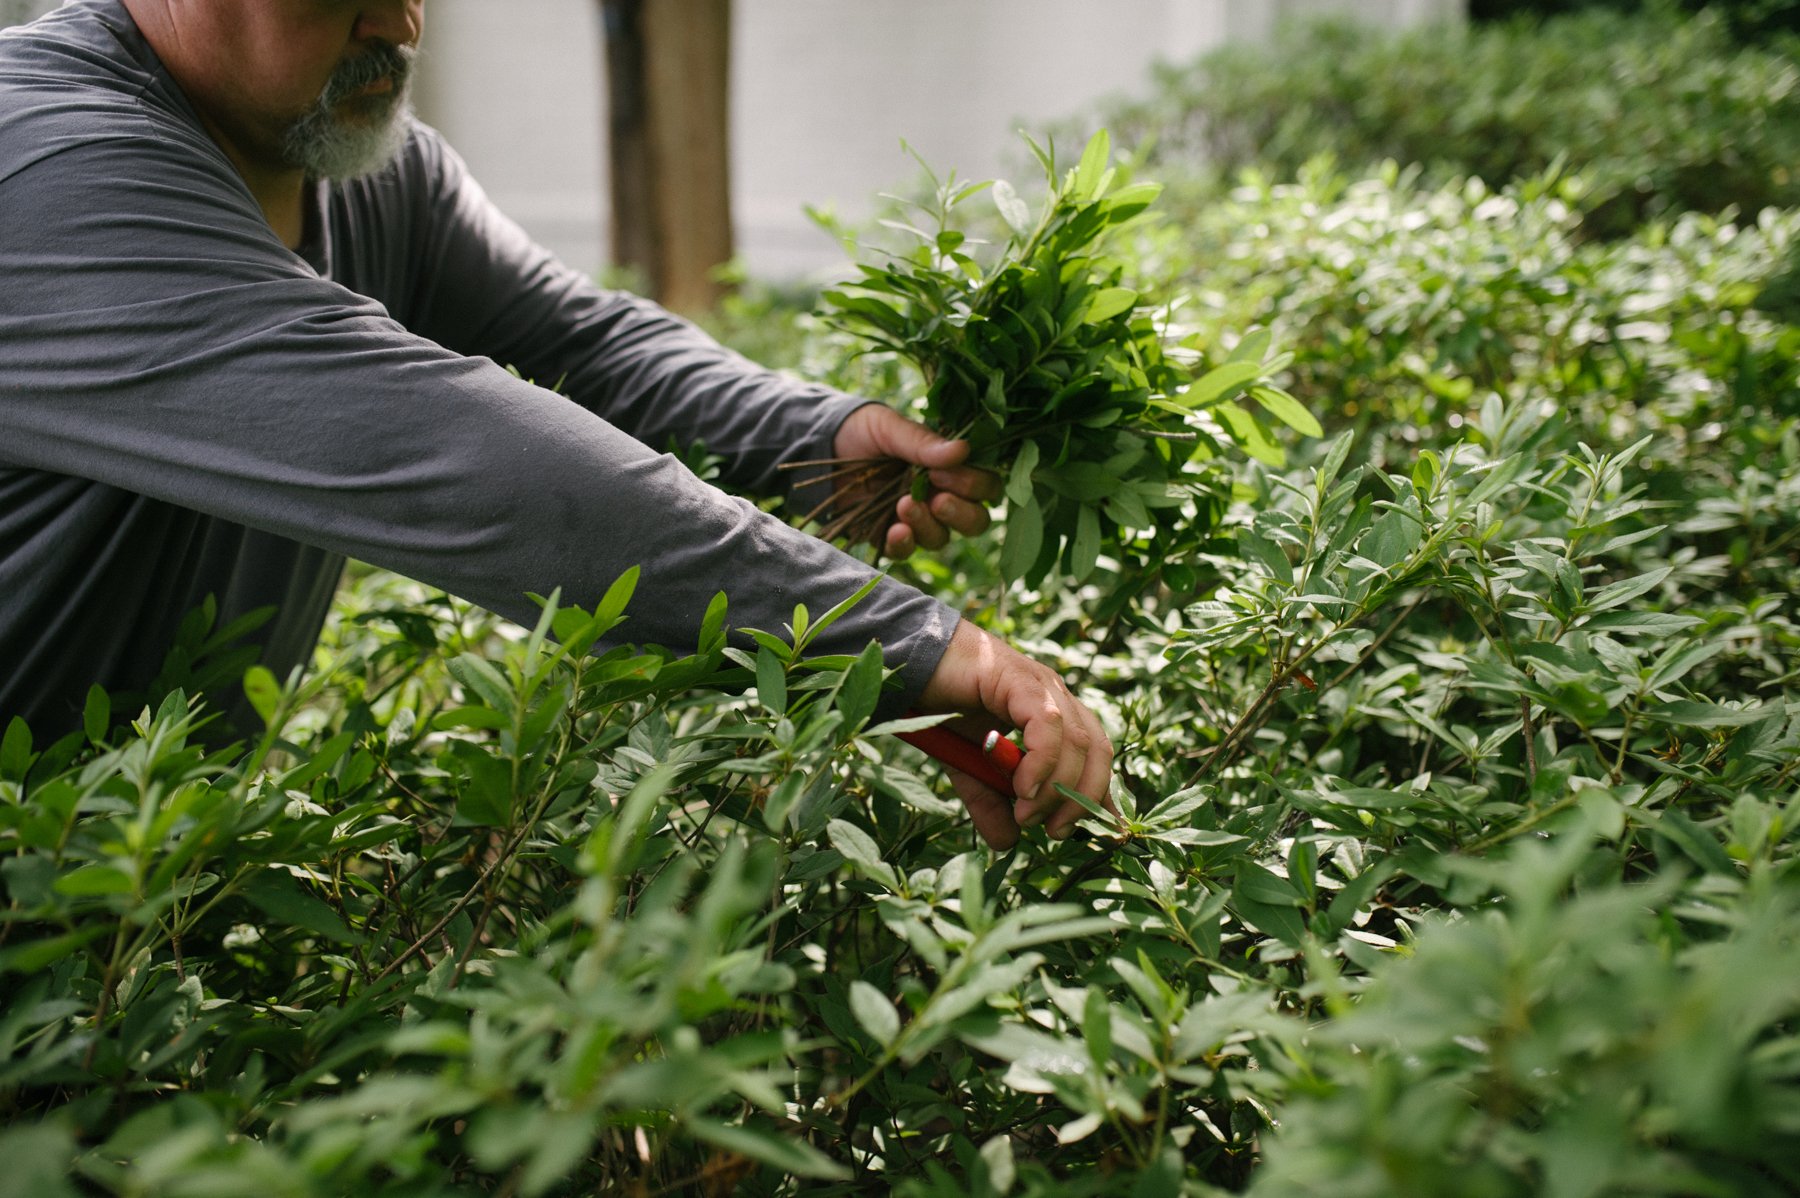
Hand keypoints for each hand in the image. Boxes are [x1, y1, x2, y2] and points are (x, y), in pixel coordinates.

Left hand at [832, 404, 999, 558]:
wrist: (821, 448)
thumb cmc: (863, 432)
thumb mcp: (890, 428)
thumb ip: (923, 442)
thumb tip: (963, 449)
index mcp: (951, 469)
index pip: (985, 487)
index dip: (973, 485)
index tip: (943, 473)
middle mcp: (941, 497)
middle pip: (975, 521)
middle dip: (962, 514)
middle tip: (938, 499)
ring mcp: (917, 521)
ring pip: (941, 538)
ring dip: (927, 526)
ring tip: (904, 505)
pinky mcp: (888, 537)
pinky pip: (906, 551)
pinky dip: (903, 544)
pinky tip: (894, 530)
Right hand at [918, 620, 1115, 849]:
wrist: (911, 668)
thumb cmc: (943, 711)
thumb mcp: (970, 771)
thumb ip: (991, 805)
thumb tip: (1009, 843)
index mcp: (1055, 715)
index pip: (1096, 756)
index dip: (1102, 795)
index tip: (1097, 833)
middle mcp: (1057, 697)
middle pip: (1097, 750)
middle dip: (1084, 798)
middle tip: (1055, 831)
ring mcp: (1042, 685)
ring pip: (1077, 741)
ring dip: (1058, 788)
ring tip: (1028, 814)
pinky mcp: (1020, 679)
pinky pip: (1047, 724)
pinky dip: (1042, 761)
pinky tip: (1023, 788)